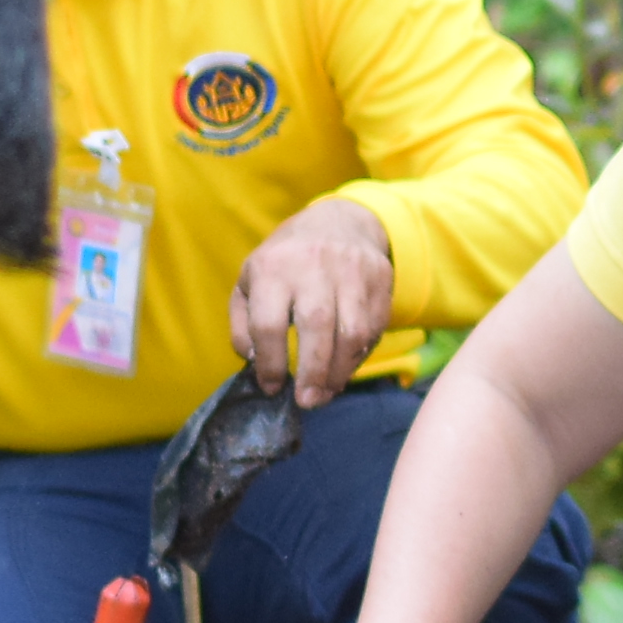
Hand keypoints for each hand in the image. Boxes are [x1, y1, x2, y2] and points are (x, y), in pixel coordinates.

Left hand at [232, 199, 395, 408]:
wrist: (340, 221)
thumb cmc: (286, 261)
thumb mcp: (250, 281)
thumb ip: (242, 323)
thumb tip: (253, 360)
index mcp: (272, 268)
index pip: (269, 323)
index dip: (269, 363)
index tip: (272, 386)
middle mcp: (313, 266)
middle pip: (316, 326)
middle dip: (312, 372)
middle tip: (307, 401)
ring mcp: (352, 271)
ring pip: (353, 331)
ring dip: (341, 371)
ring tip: (327, 392)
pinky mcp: (380, 279)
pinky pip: (374, 328)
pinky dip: (360, 356)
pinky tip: (345, 368)